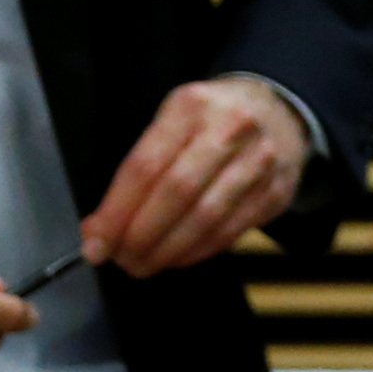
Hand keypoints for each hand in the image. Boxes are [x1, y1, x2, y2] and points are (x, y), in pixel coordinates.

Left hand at [80, 74, 310, 277]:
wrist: (276, 111)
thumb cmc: (209, 123)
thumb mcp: (172, 125)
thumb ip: (136, 173)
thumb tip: (98, 230)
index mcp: (190, 106)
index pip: (144, 166)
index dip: (116, 212)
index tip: (96, 244)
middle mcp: (229, 128)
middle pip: (175, 192)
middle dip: (141, 235)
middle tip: (121, 260)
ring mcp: (258, 161)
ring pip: (205, 218)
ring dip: (167, 251)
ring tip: (144, 265)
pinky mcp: (274, 192)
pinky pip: (229, 232)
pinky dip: (196, 252)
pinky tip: (176, 259)